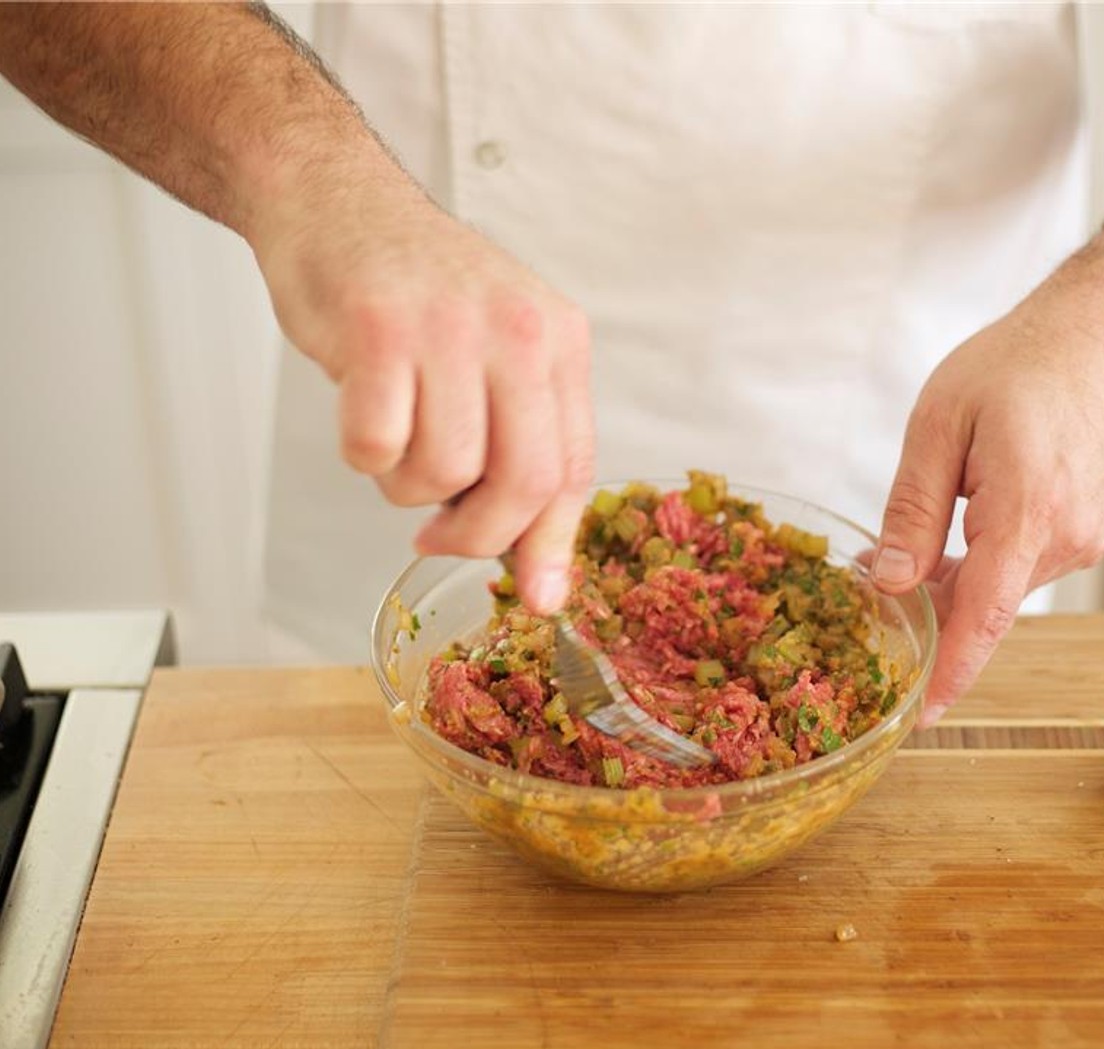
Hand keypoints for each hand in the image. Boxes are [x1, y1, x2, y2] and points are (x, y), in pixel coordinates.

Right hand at [249, 177, 592, 613]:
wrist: (333, 200)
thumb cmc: (415, 296)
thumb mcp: (495, 359)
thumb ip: (523, 453)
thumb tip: (542, 577)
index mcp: (558, 341)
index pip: (574, 468)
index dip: (553, 543)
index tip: (539, 596)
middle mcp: (517, 332)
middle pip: (522, 483)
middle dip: (477, 535)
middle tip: (437, 536)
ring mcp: (449, 327)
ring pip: (444, 473)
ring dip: (406, 485)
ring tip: (395, 436)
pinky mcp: (379, 329)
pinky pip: (376, 446)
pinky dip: (361, 452)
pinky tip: (360, 406)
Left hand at [871, 272, 1103, 723]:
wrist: (1100, 333)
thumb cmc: (1016, 364)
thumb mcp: (938, 425)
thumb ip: (912, 510)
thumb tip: (888, 583)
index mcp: (1029, 509)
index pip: (986, 615)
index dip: (950, 671)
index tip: (919, 716)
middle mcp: (1069, 535)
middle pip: (988, 607)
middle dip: (929, 614)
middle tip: (867, 591)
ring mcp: (1087, 536)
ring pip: (1004, 588)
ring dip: (955, 584)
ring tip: (903, 551)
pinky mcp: (1090, 530)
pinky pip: (1025, 567)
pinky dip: (986, 565)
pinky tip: (956, 533)